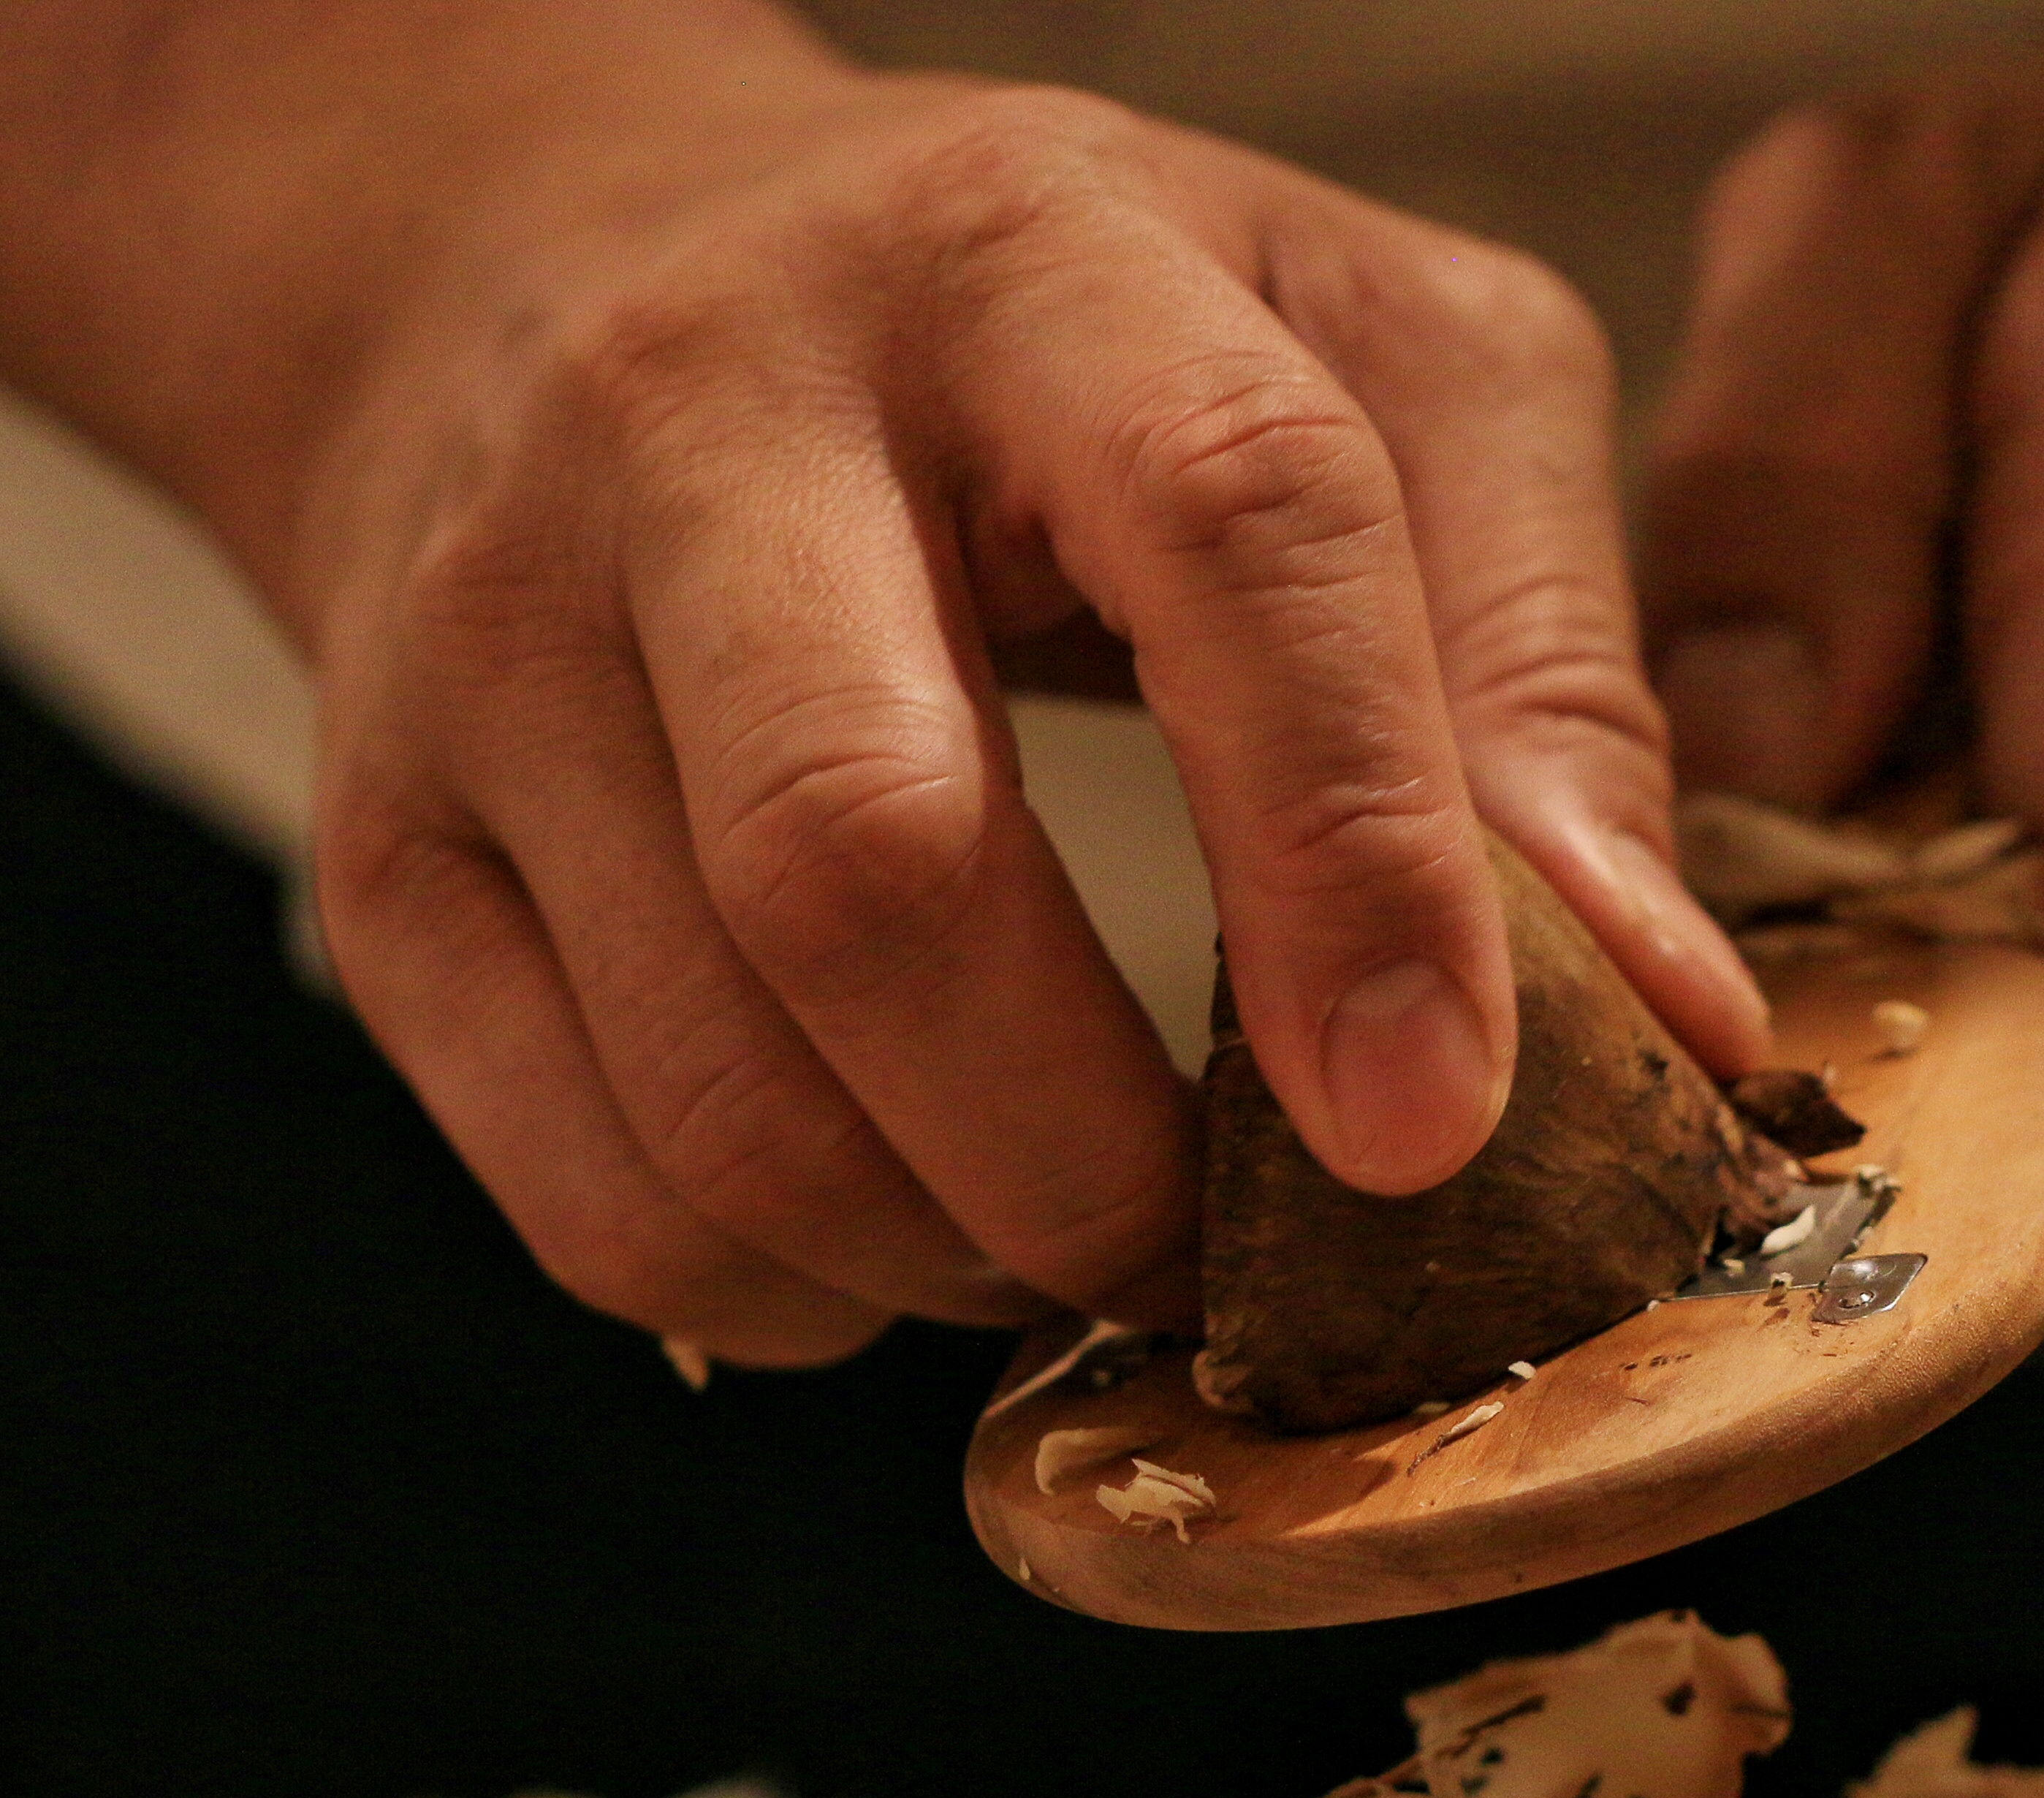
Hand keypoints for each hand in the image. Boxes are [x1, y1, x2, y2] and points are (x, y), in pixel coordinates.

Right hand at [267, 45, 1765, 1360]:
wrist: (532, 259)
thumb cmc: (1014, 350)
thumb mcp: (1340, 364)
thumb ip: (1536, 656)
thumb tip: (1660, 1017)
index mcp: (1023, 257)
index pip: (1227, 525)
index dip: (1354, 857)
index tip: (1441, 1127)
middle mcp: (702, 416)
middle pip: (868, 861)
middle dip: (1094, 1150)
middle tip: (1226, 1246)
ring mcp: (493, 636)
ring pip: (717, 1084)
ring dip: (950, 1256)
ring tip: (1070, 1235)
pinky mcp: (383, 841)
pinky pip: (584, 1191)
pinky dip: (784, 1294)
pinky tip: (887, 1223)